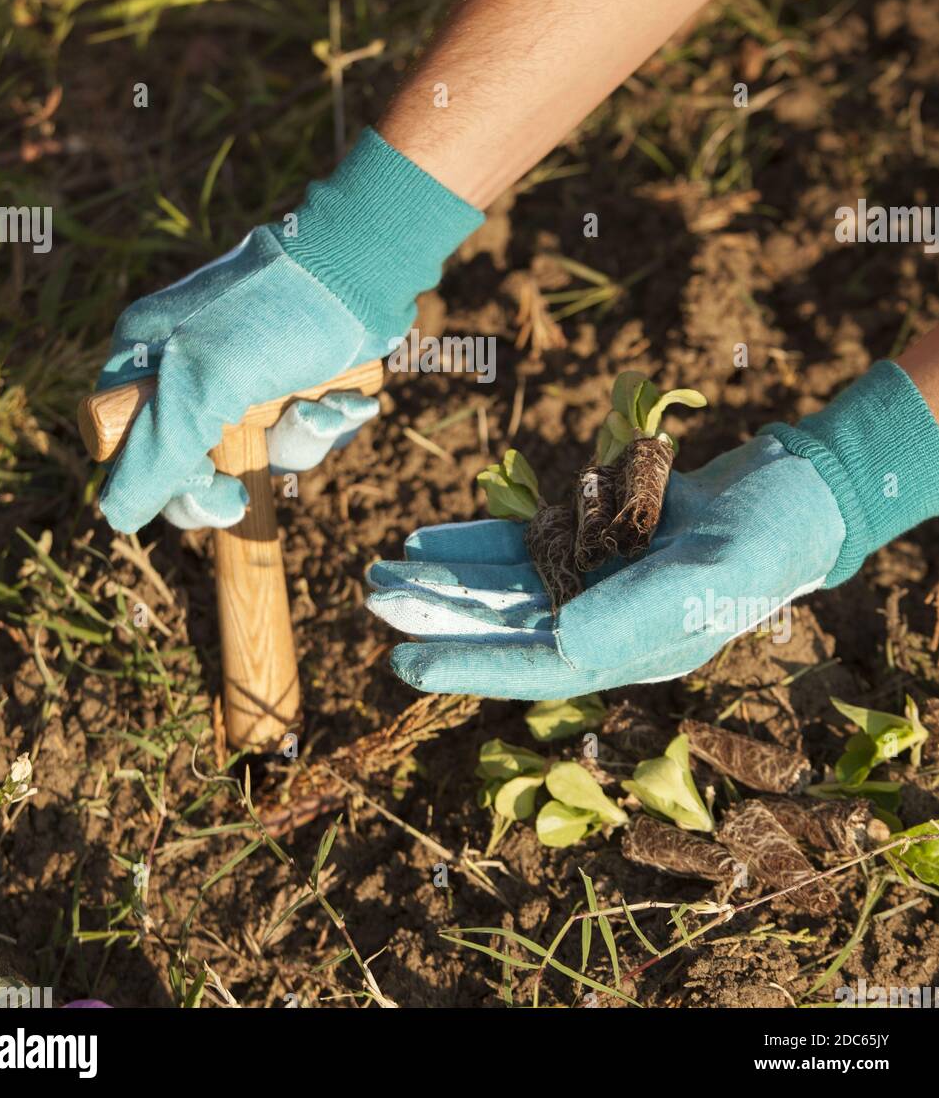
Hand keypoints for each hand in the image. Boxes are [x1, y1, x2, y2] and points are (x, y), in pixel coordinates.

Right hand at [94, 129, 481, 533]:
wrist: (363, 264)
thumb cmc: (275, 314)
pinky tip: (343, 398)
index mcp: (146, 358)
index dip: (163, 481)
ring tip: (318, 410)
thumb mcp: (205, 383)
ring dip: (294, 444)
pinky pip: (300, 433)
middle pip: (193, 465)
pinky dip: (325, 424)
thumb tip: (117, 517)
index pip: (129, 448)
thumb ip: (159, 453)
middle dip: (233, 479)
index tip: (207, 489)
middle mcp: (189, 370)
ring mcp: (243, 378)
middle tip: (247, 494)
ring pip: (259, 453)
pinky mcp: (294, 382)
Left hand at [366, 435, 845, 698]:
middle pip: (503, 623)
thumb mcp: (704, 582)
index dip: (469, 663)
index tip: (404, 661)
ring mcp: (594, 582)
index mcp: (628, 652)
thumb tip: (562, 646)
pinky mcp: (592, 541)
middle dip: (438, 612)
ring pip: (503, 584)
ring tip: (382, 568)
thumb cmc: (760, 544)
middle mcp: (601, 624)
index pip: (534, 666)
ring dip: (446, 577)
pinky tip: (430, 538)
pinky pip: (522, 545)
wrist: (790, 494)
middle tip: (371, 595)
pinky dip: (478, 542)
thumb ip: (634, 615)